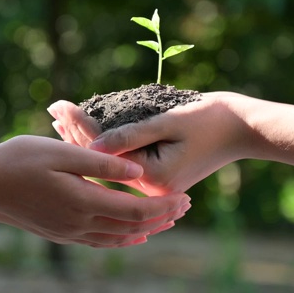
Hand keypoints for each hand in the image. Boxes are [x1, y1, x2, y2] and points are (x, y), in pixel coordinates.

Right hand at [0, 135, 190, 247]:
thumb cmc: (19, 160)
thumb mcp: (61, 152)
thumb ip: (102, 163)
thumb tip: (138, 172)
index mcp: (84, 201)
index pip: (136, 209)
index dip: (164, 205)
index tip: (186, 196)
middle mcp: (80, 223)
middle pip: (133, 226)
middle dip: (163, 217)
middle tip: (186, 205)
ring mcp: (70, 231)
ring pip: (120, 237)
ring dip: (147, 228)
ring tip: (169, 219)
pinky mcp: (62, 232)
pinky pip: (102, 241)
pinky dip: (124, 239)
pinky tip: (134, 235)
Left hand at [48, 92, 248, 193]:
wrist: (241, 129)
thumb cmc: (209, 120)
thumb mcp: (168, 122)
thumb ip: (129, 135)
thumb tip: (90, 146)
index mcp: (151, 179)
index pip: (102, 152)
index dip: (78, 127)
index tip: (59, 105)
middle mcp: (149, 188)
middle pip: (101, 161)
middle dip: (75, 133)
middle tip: (52, 108)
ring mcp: (152, 185)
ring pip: (107, 162)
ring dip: (84, 140)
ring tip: (59, 120)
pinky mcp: (155, 177)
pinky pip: (120, 161)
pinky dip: (103, 145)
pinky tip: (85, 133)